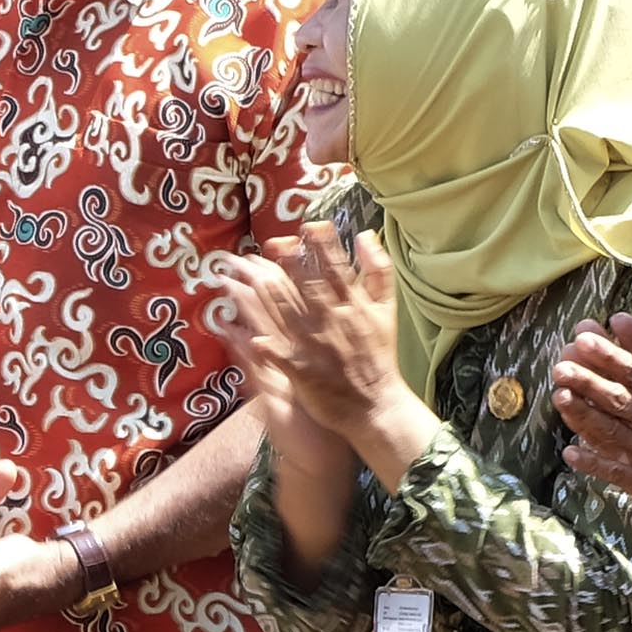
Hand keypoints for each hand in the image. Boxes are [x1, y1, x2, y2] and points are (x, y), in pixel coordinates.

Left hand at [213, 228, 430, 477]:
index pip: (336, 268)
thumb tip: (365, 234)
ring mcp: (316, 348)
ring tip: (246, 277)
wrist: (377, 404)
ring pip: (288, 316)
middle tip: (271, 244)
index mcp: (353, 305)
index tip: (308, 227)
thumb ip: (377, 270)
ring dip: (266, 296)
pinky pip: (281, 358)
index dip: (321, 246)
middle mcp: (333, 322)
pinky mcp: (302, 373)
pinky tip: (246, 336)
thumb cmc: (379, 354)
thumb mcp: (386, 308)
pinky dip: (266, 348)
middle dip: (289, 265)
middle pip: (309, 288)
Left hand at [552, 313, 631, 551]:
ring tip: (558, 395)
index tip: (587, 337)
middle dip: (588, 379)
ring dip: (583, 414)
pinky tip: (570, 452)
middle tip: (560, 362)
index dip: (611, 354)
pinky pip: (617, 473)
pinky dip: (593, 463)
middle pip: (620, 399)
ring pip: (613, 432)